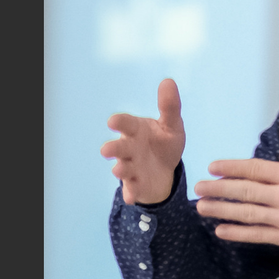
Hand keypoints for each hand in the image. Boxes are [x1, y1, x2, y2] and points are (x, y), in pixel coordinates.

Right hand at [100, 78, 186, 205]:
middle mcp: (130, 148)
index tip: (112, 122)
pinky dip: (131, 193)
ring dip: (120, 170)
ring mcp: (132, 167)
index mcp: (136, 130)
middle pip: (119, 148)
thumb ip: (169, 106)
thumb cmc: (164, 141)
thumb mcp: (172, 125)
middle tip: (106, 150)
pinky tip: (131, 198)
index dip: (119, 123)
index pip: (125, 124)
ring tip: (118, 171)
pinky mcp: (137, 184)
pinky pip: (133, 189)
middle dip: (113, 149)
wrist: (165, 168)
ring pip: (123, 168)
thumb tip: (168, 81)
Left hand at [194, 158, 278, 251]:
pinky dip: (237, 233)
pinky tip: (220, 229)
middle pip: (246, 191)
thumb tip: (247, 174)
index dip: (231, 167)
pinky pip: (257, 235)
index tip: (212, 167)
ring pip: (247, 213)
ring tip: (201, 207)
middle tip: (199, 187)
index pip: (255, 169)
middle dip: (219, 189)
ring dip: (221, 210)